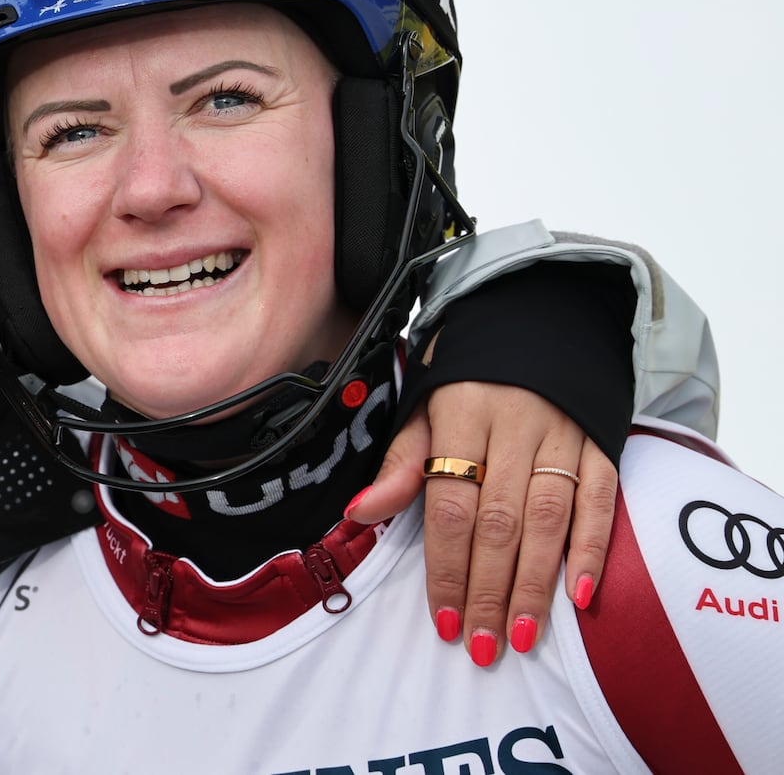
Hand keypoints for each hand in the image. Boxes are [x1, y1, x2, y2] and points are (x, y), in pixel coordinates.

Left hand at [346, 381, 617, 665]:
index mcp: (462, 415)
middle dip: (489, 590)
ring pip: (550, 519)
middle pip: (500, 521)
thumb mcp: (424, 405)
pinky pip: (602, 501)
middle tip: (482, 645)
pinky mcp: (602, 441)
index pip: (451, 504)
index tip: (445, 618)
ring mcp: (563, 434)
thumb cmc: (467, 373)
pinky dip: (594, 549)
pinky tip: (580, 595)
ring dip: (536, 584)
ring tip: (521, 635)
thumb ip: (401, 464)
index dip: (447, 565)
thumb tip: (359, 512)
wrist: (536, 315)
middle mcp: (516, 426)